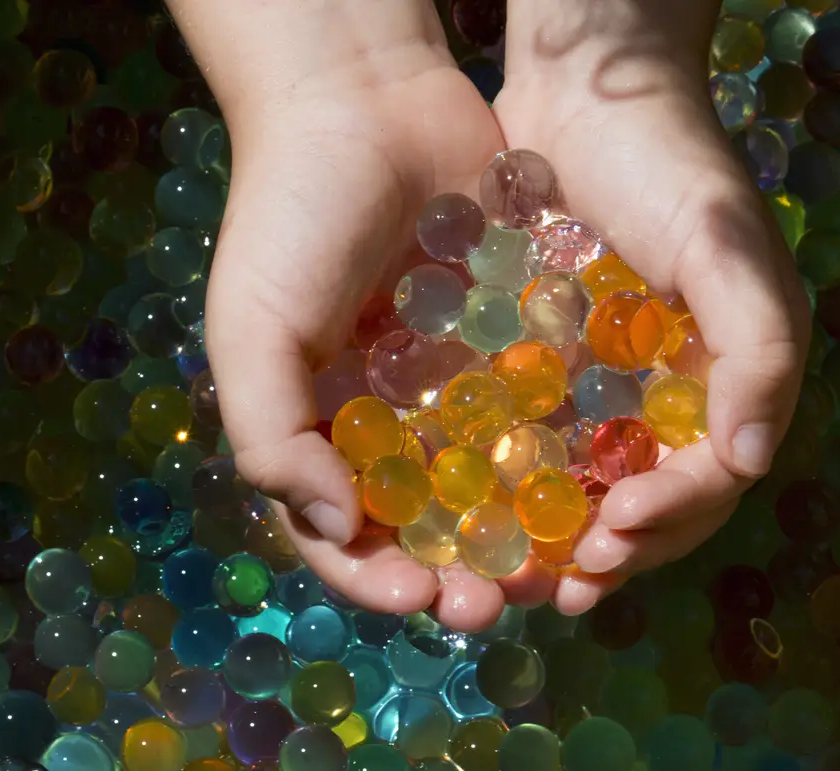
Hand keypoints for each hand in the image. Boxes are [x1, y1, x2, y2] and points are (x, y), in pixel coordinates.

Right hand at [171, 0, 551, 630]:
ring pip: (488, 485)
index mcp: (315, 429)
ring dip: (515, 534)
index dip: (374, 576)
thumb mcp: (254, 330)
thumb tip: (338, 527)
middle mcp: (384, 419)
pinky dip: (553, 456)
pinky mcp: (505, 342)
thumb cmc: (290, 216)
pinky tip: (585, 485)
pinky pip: (532, 413)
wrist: (363, 101)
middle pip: (424, 526)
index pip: (341, 533)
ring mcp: (448, 384)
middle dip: (457, 573)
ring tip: (550, 565)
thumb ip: (274, 437)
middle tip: (495, 600)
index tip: (417, 593)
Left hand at [493, 0, 810, 602]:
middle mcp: (672, 392)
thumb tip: (750, 464)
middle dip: (611, 552)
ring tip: (519, 578)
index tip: (611, 541)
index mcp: (728, 378)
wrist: (588, 90)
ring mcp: (610, 381)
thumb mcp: (726, 249)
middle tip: (561, 588)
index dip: (668, 521)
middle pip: (649, 500)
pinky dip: (518, 482)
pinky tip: (481, 511)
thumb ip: (759, 353)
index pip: (708, 478)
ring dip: (559, 537)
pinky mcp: (552, 361)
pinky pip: (539, 439)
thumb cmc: (669, 164)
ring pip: (589, 484)